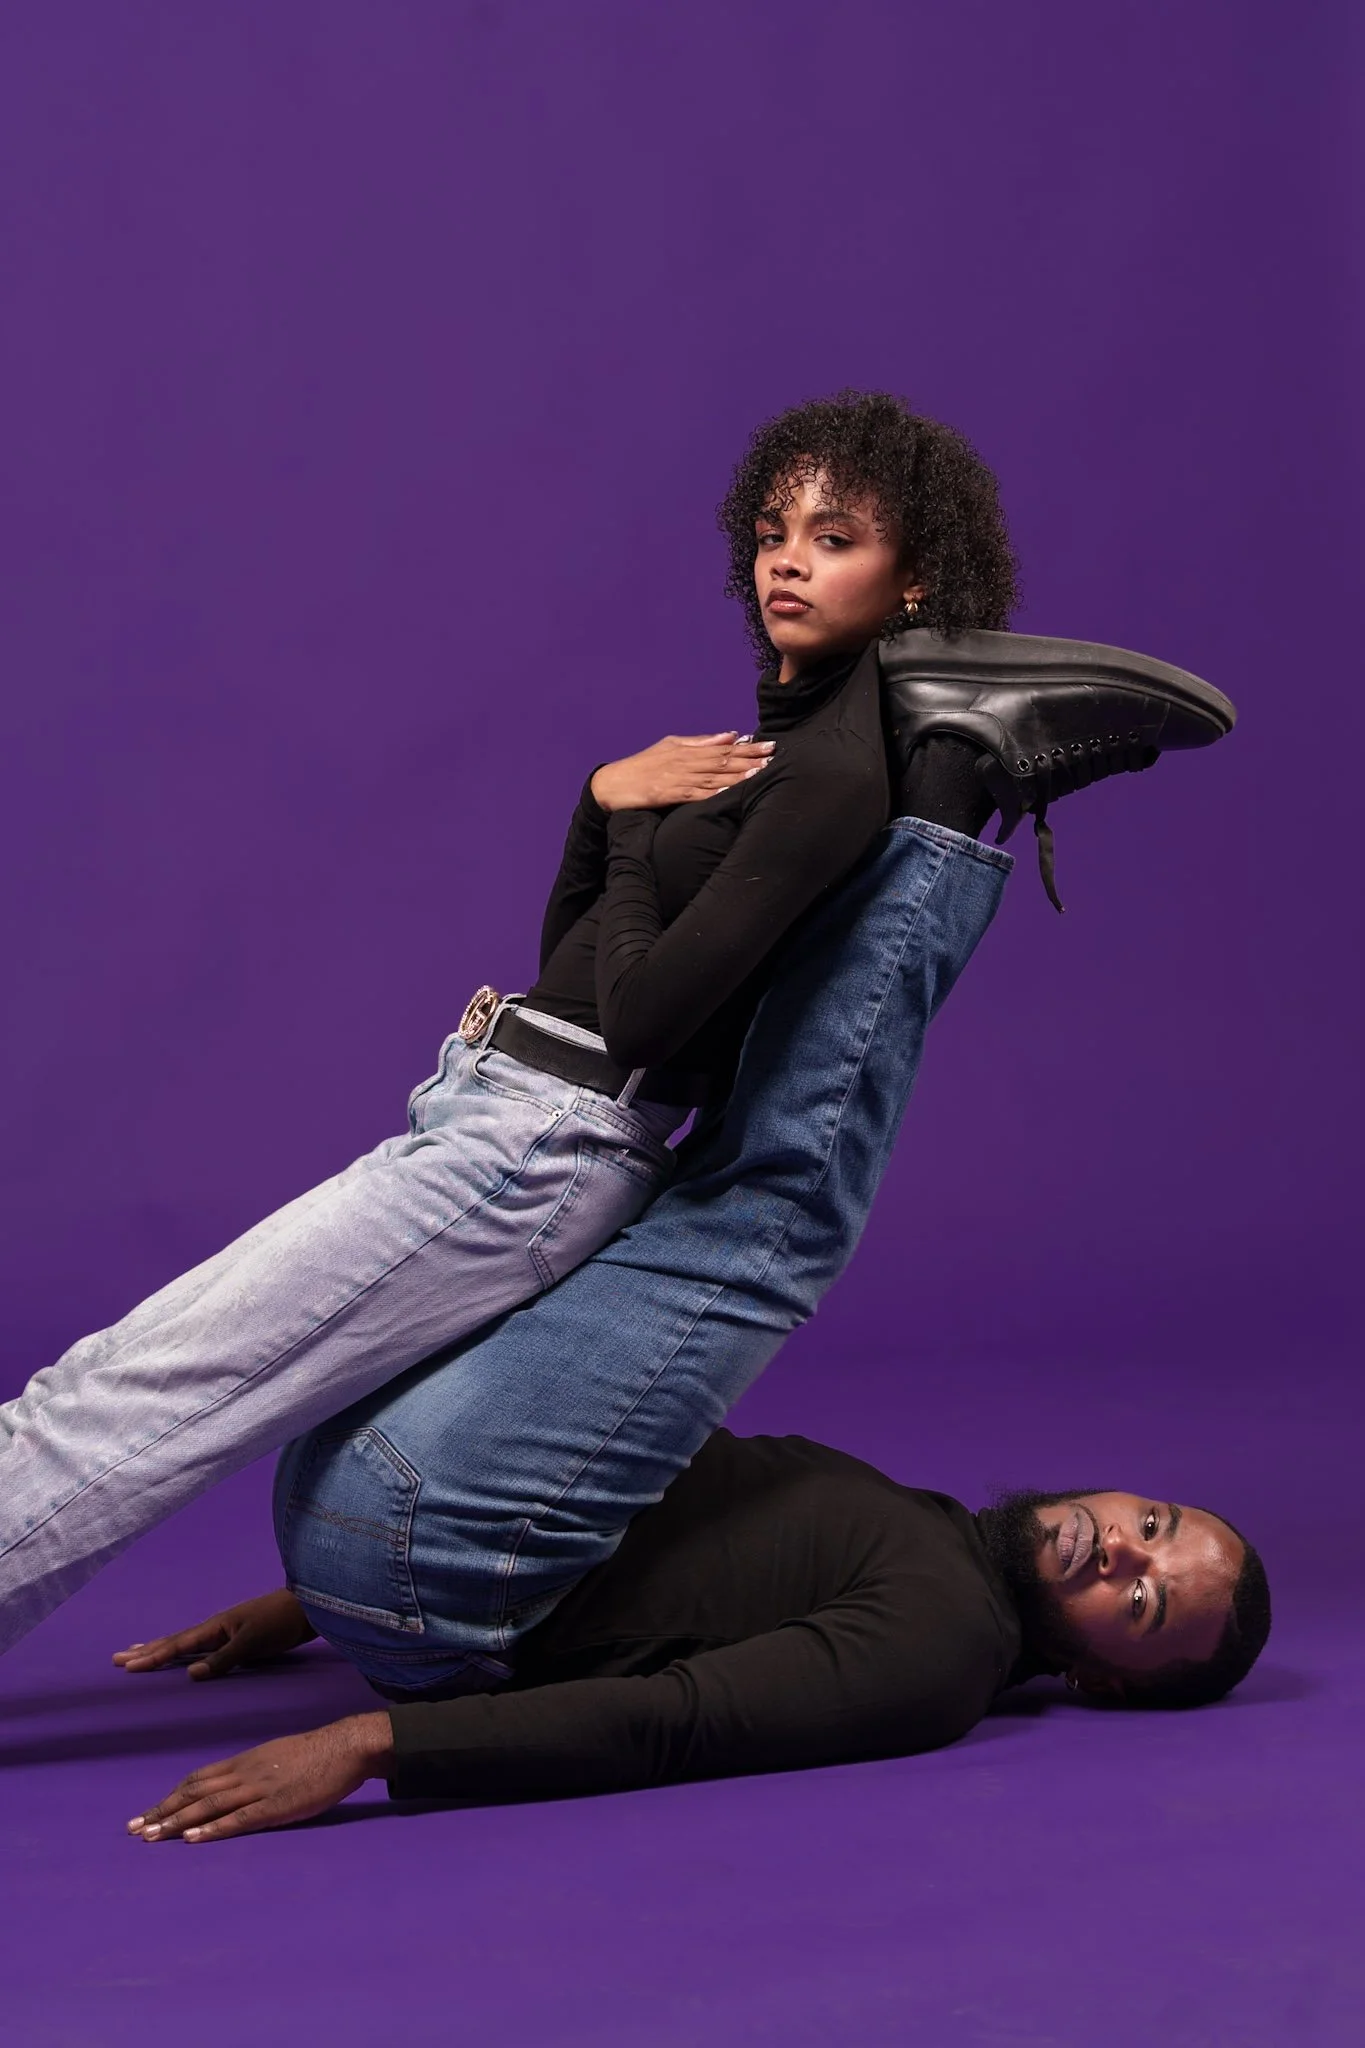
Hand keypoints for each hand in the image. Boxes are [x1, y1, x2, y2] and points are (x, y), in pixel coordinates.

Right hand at [112, 1590, 316, 1680]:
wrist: (308, 1610)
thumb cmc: (281, 1622)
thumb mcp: (252, 1642)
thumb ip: (223, 1658)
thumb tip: (189, 1673)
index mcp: (216, 1627)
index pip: (178, 1644)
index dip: (152, 1656)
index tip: (126, 1665)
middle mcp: (216, 1629)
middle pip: (174, 1641)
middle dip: (147, 1651)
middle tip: (117, 1659)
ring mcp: (226, 1633)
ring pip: (186, 1643)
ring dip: (161, 1649)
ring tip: (139, 1653)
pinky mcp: (237, 1640)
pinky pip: (202, 1647)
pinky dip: (185, 1652)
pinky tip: (184, 1657)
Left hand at [127, 1713, 394, 1843]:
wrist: (344, 1747)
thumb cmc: (315, 1754)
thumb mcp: (276, 1756)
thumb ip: (252, 1771)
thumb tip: (232, 1786)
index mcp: (244, 1761)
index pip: (197, 1780)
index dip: (170, 1797)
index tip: (147, 1813)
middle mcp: (244, 1773)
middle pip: (194, 1792)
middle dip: (162, 1811)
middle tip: (134, 1829)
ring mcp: (258, 1789)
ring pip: (208, 1805)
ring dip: (176, 1822)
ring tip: (151, 1836)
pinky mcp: (275, 1805)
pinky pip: (238, 1818)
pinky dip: (212, 1829)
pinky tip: (193, 1838)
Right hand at [590, 732, 773, 811]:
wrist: (612, 784)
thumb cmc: (642, 766)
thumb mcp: (670, 746)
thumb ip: (701, 742)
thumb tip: (731, 736)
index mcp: (686, 750)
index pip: (723, 748)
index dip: (748, 748)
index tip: (768, 744)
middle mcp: (684, 762)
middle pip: (722, 759)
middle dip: (749, 758)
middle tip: (773, 755)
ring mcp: (677, 778)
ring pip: (713, 775)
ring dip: (737, 773)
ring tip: (759, 771)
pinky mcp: (668, 794)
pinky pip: (695, 794)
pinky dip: (714, 791)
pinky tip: (730, 790)